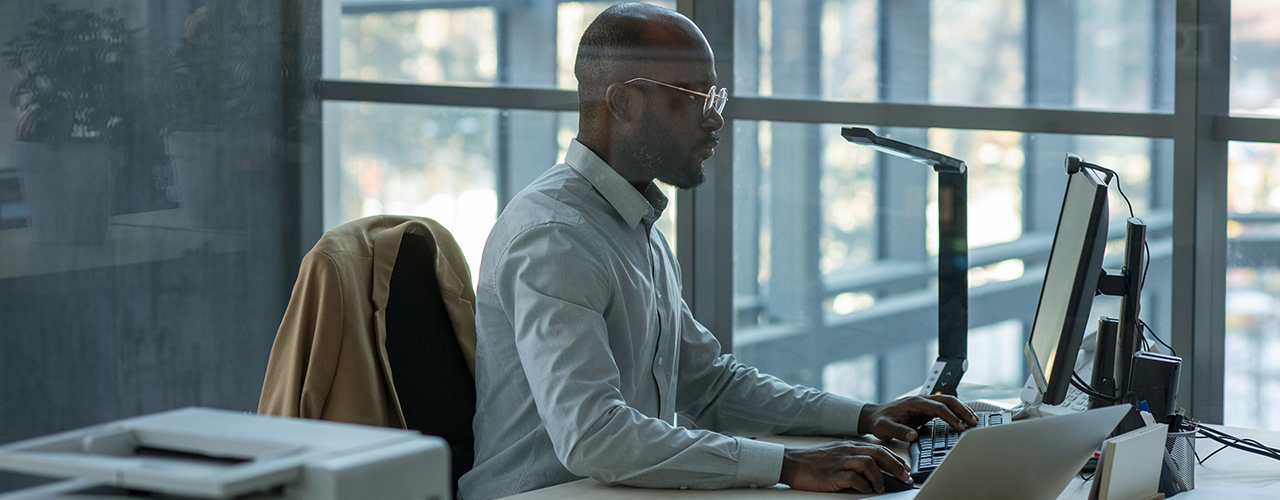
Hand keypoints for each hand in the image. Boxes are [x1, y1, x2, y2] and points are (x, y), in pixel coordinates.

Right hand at [778, 441, 908, 493]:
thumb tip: (873, 468)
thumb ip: (853, 457)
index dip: (895, 458)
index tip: (905, 468)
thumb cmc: (814, 461)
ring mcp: (840, 462)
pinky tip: (866, 490)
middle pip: (877, 453)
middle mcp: (847, 451)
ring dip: (879, 476)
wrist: (792, 463)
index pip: (878, 448)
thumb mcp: (836, 453)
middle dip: (895, 465)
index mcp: (849, 445)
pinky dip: (863, 485)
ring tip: (882, 487)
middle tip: (904, 476)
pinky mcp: (832, 474)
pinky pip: (853, 478)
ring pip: (868, 463)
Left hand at [857, 395, 978, 441]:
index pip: (937, 407)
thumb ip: (898, 431)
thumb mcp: (885, 428)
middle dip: (962, 410)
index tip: (960, 427)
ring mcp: (924, 404)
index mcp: (913, 403)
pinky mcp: (925, 410)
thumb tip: (913, 435)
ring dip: (962, 410)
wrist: (873, 416)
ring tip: (974, 420)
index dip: (950, 417)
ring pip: (948, 402)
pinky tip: (963, 420)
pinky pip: (945, 409)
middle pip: (947, 400)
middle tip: (974, 422)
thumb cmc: (879, 421)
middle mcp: (921, 401)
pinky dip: (956, 413)